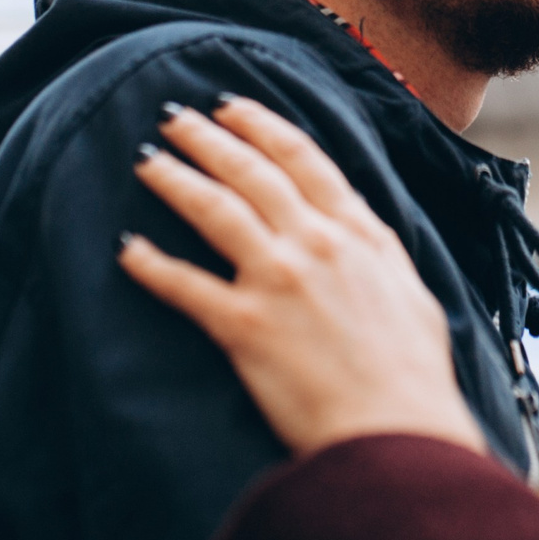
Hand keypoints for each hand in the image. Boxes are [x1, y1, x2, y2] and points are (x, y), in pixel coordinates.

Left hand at [118, 97, 488, 458]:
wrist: (398, 433)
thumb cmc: (413, 375)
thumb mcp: (412, 292)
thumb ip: (379, 253)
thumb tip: (361, 230)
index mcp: (357, 232)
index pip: (302, 158)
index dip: (261, 125)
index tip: (231, 106)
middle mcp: (314, 243)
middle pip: (250, 172)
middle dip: (206, 138)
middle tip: (174, 117)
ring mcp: (277, 280)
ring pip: (213, 209)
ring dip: (174, 178)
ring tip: (145, 159)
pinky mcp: (245, 327)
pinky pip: (185, 285)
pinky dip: (151, 264)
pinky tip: (125, 248)